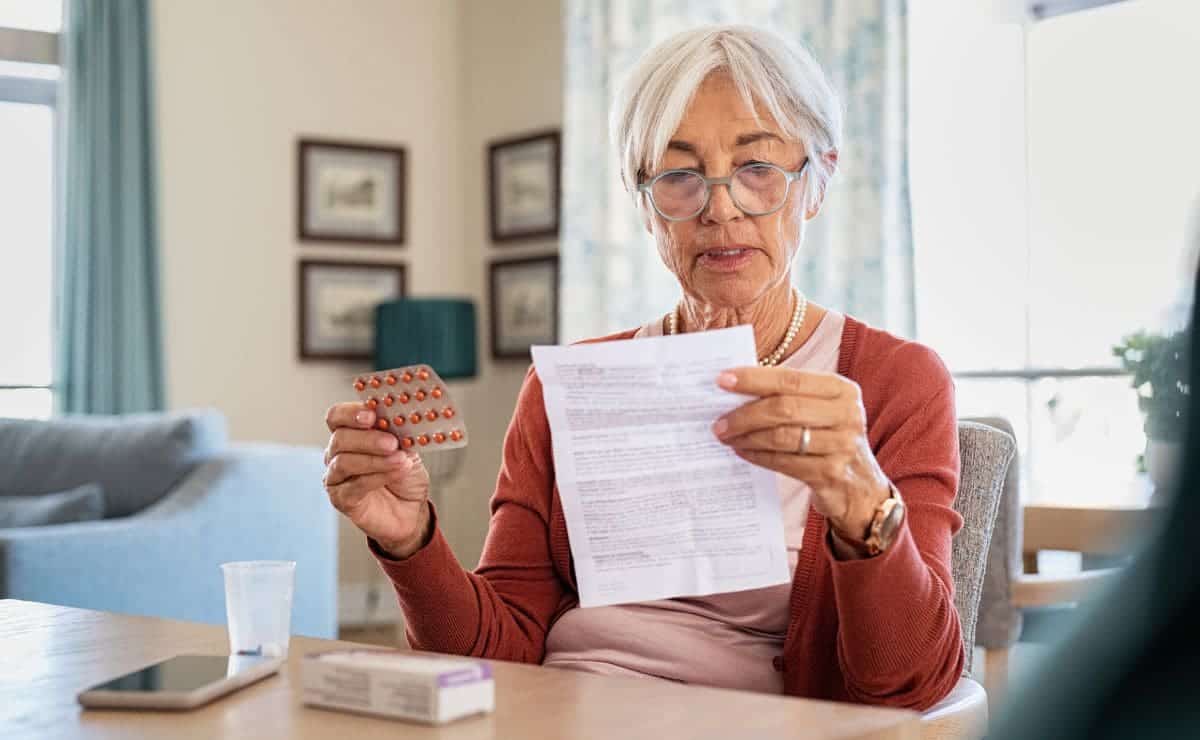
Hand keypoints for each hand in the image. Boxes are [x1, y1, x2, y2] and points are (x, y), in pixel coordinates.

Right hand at [323, 403, 431, 557]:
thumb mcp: (407, 448)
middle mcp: (337, 454)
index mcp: (350, 434)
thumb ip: (398, 433)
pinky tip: (396, 473)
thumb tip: (399, 419)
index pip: (337, 416)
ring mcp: (336, 477)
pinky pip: (353, 486)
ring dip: (375, 460)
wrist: (412, 509)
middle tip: (391, 442)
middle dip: (367, 438)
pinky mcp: (341, 499)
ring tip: (400, 460)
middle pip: (339, 438)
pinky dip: (377, 477)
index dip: (350, 413)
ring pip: (344, 462)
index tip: (372, 415)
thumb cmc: (405, 476)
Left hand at [711, 367, 892, 542]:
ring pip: (781, 437)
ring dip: (747, 436)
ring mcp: (842, 445)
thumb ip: (790, 396)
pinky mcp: (831, 474)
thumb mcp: (822, 410)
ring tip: (726, 436)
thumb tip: (736, 387)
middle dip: (745, 414)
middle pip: (784, 408)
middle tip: (718, 421)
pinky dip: (758, 456)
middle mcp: (847, 414)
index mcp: (842, 390)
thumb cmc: (830, 439)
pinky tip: (742, 451)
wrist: (861, 488)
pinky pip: (783, 462)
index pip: (791, 379)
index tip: (722, 380)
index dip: (754, 379)